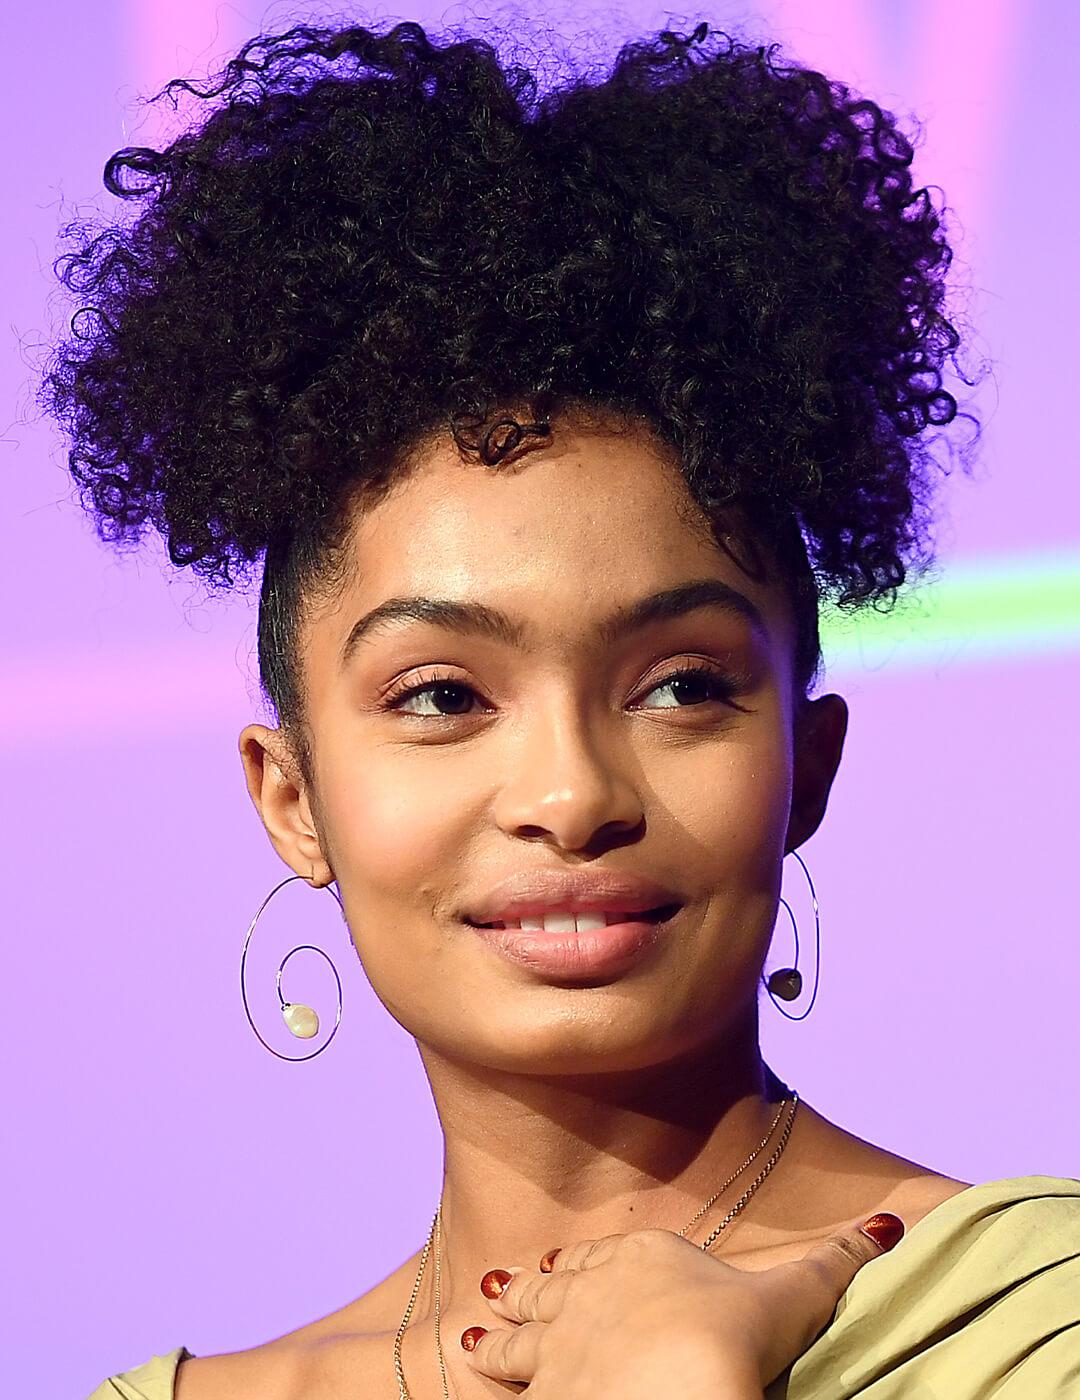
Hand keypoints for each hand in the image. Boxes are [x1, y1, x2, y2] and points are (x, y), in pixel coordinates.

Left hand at [461, 1213, 904, 1397]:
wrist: (672, 1390)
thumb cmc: (726, 1339)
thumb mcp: (785, 1300)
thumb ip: (831, 1264)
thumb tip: (889, 1222)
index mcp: (645, 1258)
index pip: (615, 1256)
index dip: (592, 1262)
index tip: (565, 1261)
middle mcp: (592, 1289)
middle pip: (558, 1288)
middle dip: (533, 1290)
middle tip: (503, 1286)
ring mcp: (558, 1339)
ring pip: (519, 1331)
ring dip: (498, 1333)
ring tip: (473, 1333)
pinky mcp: (540, 1393)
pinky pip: (509, 1385)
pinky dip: (489, 1378)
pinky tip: (469, 1372)